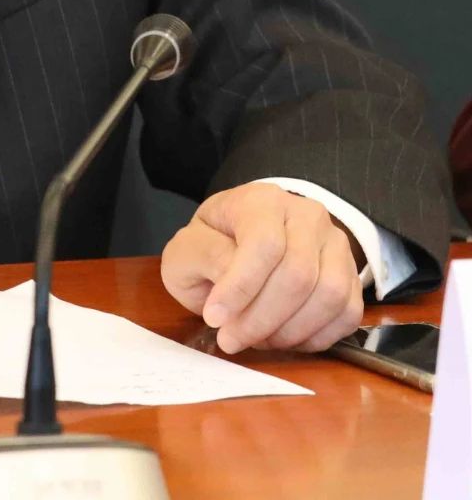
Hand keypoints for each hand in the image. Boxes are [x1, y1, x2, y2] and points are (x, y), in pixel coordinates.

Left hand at [160, 183, 363, 353]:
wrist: (247, 238)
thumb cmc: (215, 244)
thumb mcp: (190, 245)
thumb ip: (204, 256)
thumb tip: (230, 286)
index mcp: (261, 201)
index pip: (264, 243)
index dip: (241, 287)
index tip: (215, 318)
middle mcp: (306, 215)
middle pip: (299, 274)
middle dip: (261, 319)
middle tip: (231, 339)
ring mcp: (335, 243)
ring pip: (329, 296)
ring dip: (289, 331)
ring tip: (256, 339)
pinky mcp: (351, 274)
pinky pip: (347, 314)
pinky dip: (315, 337)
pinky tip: (284, 339)